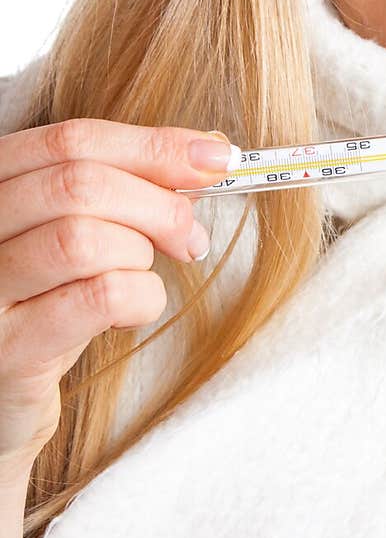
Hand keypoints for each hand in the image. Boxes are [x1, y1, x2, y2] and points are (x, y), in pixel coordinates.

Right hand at [0, 119, 228, 468]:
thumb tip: (208, 152)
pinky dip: (141, 297)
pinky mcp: (9, 350)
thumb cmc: (49, 303)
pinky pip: (97, 299)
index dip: (152, 145)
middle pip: (79, 184)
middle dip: (158, 204)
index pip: (71, 140)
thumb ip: (131, 186)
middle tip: (190, 236)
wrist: (7, 397)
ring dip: (140, 254)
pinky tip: (136, 309)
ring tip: (144, 275)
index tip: (214, 158)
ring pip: (83, 239)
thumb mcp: (82, 232)